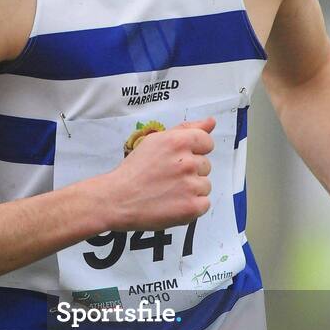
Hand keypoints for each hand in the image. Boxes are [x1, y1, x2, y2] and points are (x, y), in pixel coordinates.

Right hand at [102, 116, 215, 231]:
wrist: (117, 199)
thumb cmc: (134, 170)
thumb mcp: (156, 141)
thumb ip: (186, 129)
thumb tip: (211, 122)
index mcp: (178, 142)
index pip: (207, 142)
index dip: (195, 152)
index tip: (179, 160)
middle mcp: (187, 162)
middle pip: (206, 166)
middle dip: (191, 171)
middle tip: (167, 177)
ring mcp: (190, 185)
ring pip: (205, 185)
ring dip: (192, 189)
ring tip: (168, 192)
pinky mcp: (191, 207)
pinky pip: (204, 204)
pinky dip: (192, 206)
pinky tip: (174, 203)